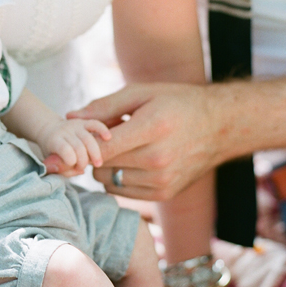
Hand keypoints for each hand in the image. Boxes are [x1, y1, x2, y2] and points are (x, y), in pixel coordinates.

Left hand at [37, 119, 109, 176]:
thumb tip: (80, 172)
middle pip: (78, 147)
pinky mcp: (84, 122)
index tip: (73, 166)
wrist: (48, 129)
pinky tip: (108, 138)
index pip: (64, 149)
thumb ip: (62, 169)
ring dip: (95, 153)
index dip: (71, 160)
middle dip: (83, 162)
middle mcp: (64, 131)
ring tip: (98, 164)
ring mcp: (75, 125)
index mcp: (53, 140)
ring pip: (89, 139)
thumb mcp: (49, 162)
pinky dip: (102, 130)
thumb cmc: (51, 150)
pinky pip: (95, 124)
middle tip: (81, 169)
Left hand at [70, 83, 220, 199]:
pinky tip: (128, 160)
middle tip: (97, 138)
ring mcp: (162, 180)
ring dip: (104, 166)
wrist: (220, 126)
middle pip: (100, 166)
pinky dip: (117, 178)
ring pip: (107, 181)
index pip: (102, 148)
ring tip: (118, 147)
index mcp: (152, 128)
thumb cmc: (177, 102)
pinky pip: (121, 191)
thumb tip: (69, 116)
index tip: (65, 144)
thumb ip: (104, 106)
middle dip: (91, 153)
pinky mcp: (164, 194)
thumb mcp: (141, 92)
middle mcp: (158, 159)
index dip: (79, 147)